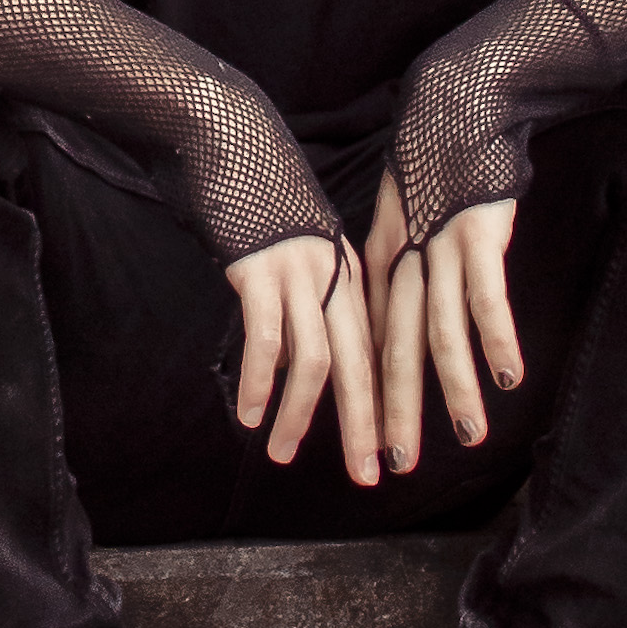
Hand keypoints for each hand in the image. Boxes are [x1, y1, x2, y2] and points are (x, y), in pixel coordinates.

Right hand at [224, 230, 380, 487]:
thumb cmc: (273, 209)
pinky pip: (266, 338)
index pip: (375, 354)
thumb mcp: (312, 254)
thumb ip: (321, 301)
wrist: (242, 151)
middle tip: (366, 475)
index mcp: (355, 278)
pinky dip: (258, 381)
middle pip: (359, 365)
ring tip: (282, 454)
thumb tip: (313, 365)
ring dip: (301, 414)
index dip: (380, 405)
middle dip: (363, 425)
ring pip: (314, 360)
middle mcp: (335, 279)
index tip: (384, 452)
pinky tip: (250, 413)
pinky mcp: (261, 271)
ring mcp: (300, 275)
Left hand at [365, 162, 522, 469]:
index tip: (368, 446)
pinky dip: (496, 338)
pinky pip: (486, 296)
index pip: (370, 345)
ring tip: (469, 434)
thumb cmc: (430, 176)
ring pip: (441, 331)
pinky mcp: (478, 234)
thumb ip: (396, 279)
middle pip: (396, 350)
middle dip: (396, 412)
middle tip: (396, 465)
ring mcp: (440, 250)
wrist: (451, 110)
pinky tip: (508, 376)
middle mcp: (404, 264)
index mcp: (381, 267)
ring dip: (454, 387)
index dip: (369, 399)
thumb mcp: (400, 229)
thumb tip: (389, 333)